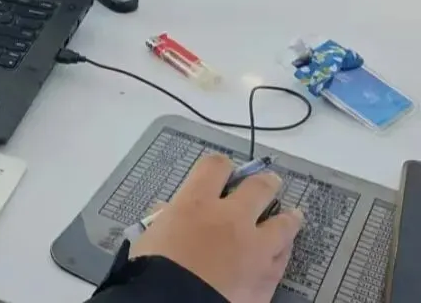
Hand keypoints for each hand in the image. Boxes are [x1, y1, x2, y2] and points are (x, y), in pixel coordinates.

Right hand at [131, 154, 303, 302]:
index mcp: (198, 202)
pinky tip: (281, 251)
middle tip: (267, 184)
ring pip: (285, 223)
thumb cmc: (155, 267)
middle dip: (265, 182)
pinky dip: (282, 251)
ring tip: (291, 215)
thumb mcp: (150, 236)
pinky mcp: (268, 276)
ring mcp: (256, 247)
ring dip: (288, 217)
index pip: (216, 166)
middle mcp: (232, 218)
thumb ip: (165, 218)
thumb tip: (167, 211)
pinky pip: (283, 258)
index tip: (222, 171)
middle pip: (260, 187)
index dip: (220, 166)